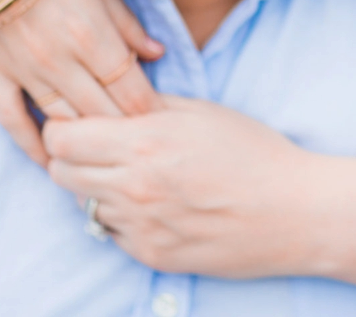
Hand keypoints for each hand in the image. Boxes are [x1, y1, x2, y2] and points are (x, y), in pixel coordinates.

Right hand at [0, 0, 164, 165]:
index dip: (150, 111)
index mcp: (93, 36)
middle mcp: (60, 62)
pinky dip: (32, 143)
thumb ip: (126, 22)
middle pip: (102, 112)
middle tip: (144, 144)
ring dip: (87, 139)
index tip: (164, 123)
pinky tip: (49, 161)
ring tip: (108, 155)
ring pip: (63, 121)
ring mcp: (24, 71)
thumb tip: (157, 53)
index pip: (132, 91)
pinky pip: (12, 119)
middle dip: (126, 130)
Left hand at [44, 95, 315, 276]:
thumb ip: (149, 104)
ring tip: (142, 178)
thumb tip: (109, 99)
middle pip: (60, 173)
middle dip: (74, 158)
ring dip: (100, 190)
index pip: (60, 138)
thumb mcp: (204, 112)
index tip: (82, 124)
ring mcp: (140, 226)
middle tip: (103, 150)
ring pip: (84, 205)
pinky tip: (161, 205)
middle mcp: (133, 187)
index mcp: (145, 142)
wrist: (296, 212)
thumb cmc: (256, 153)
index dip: (65, 127)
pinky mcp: (151, 256)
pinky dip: (125, 218)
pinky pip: (113, 233)